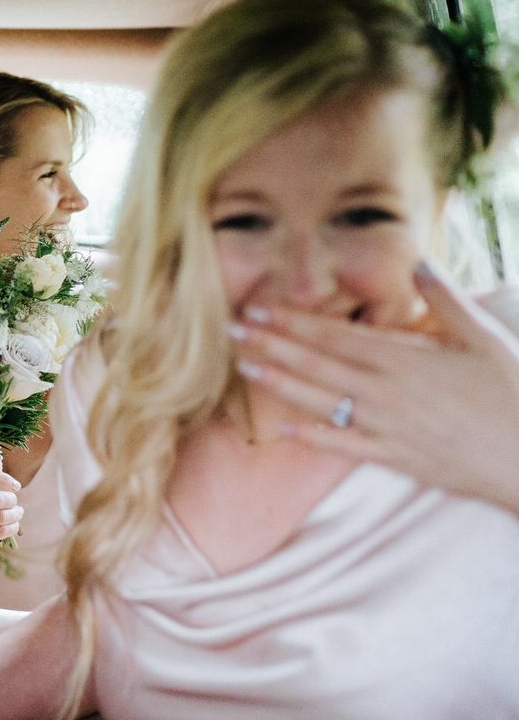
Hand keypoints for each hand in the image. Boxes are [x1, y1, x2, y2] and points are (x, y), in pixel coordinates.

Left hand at [231, 262, 518, 512]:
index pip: (337, 336)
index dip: (294, 321)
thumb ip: (447, 300)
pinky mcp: (395, 458)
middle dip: (271, 345)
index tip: (260, 309)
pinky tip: (281, 427)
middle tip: (230, 330)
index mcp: (407, 359)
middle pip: (317, 364)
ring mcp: (387, 427)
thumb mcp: (486, 338)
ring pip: (320, 402)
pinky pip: (343, 446)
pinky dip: (311, 436)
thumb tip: (420, 261)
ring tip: (244, 366)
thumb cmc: (516, 392)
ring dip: (279, 383)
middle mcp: (387, 392)